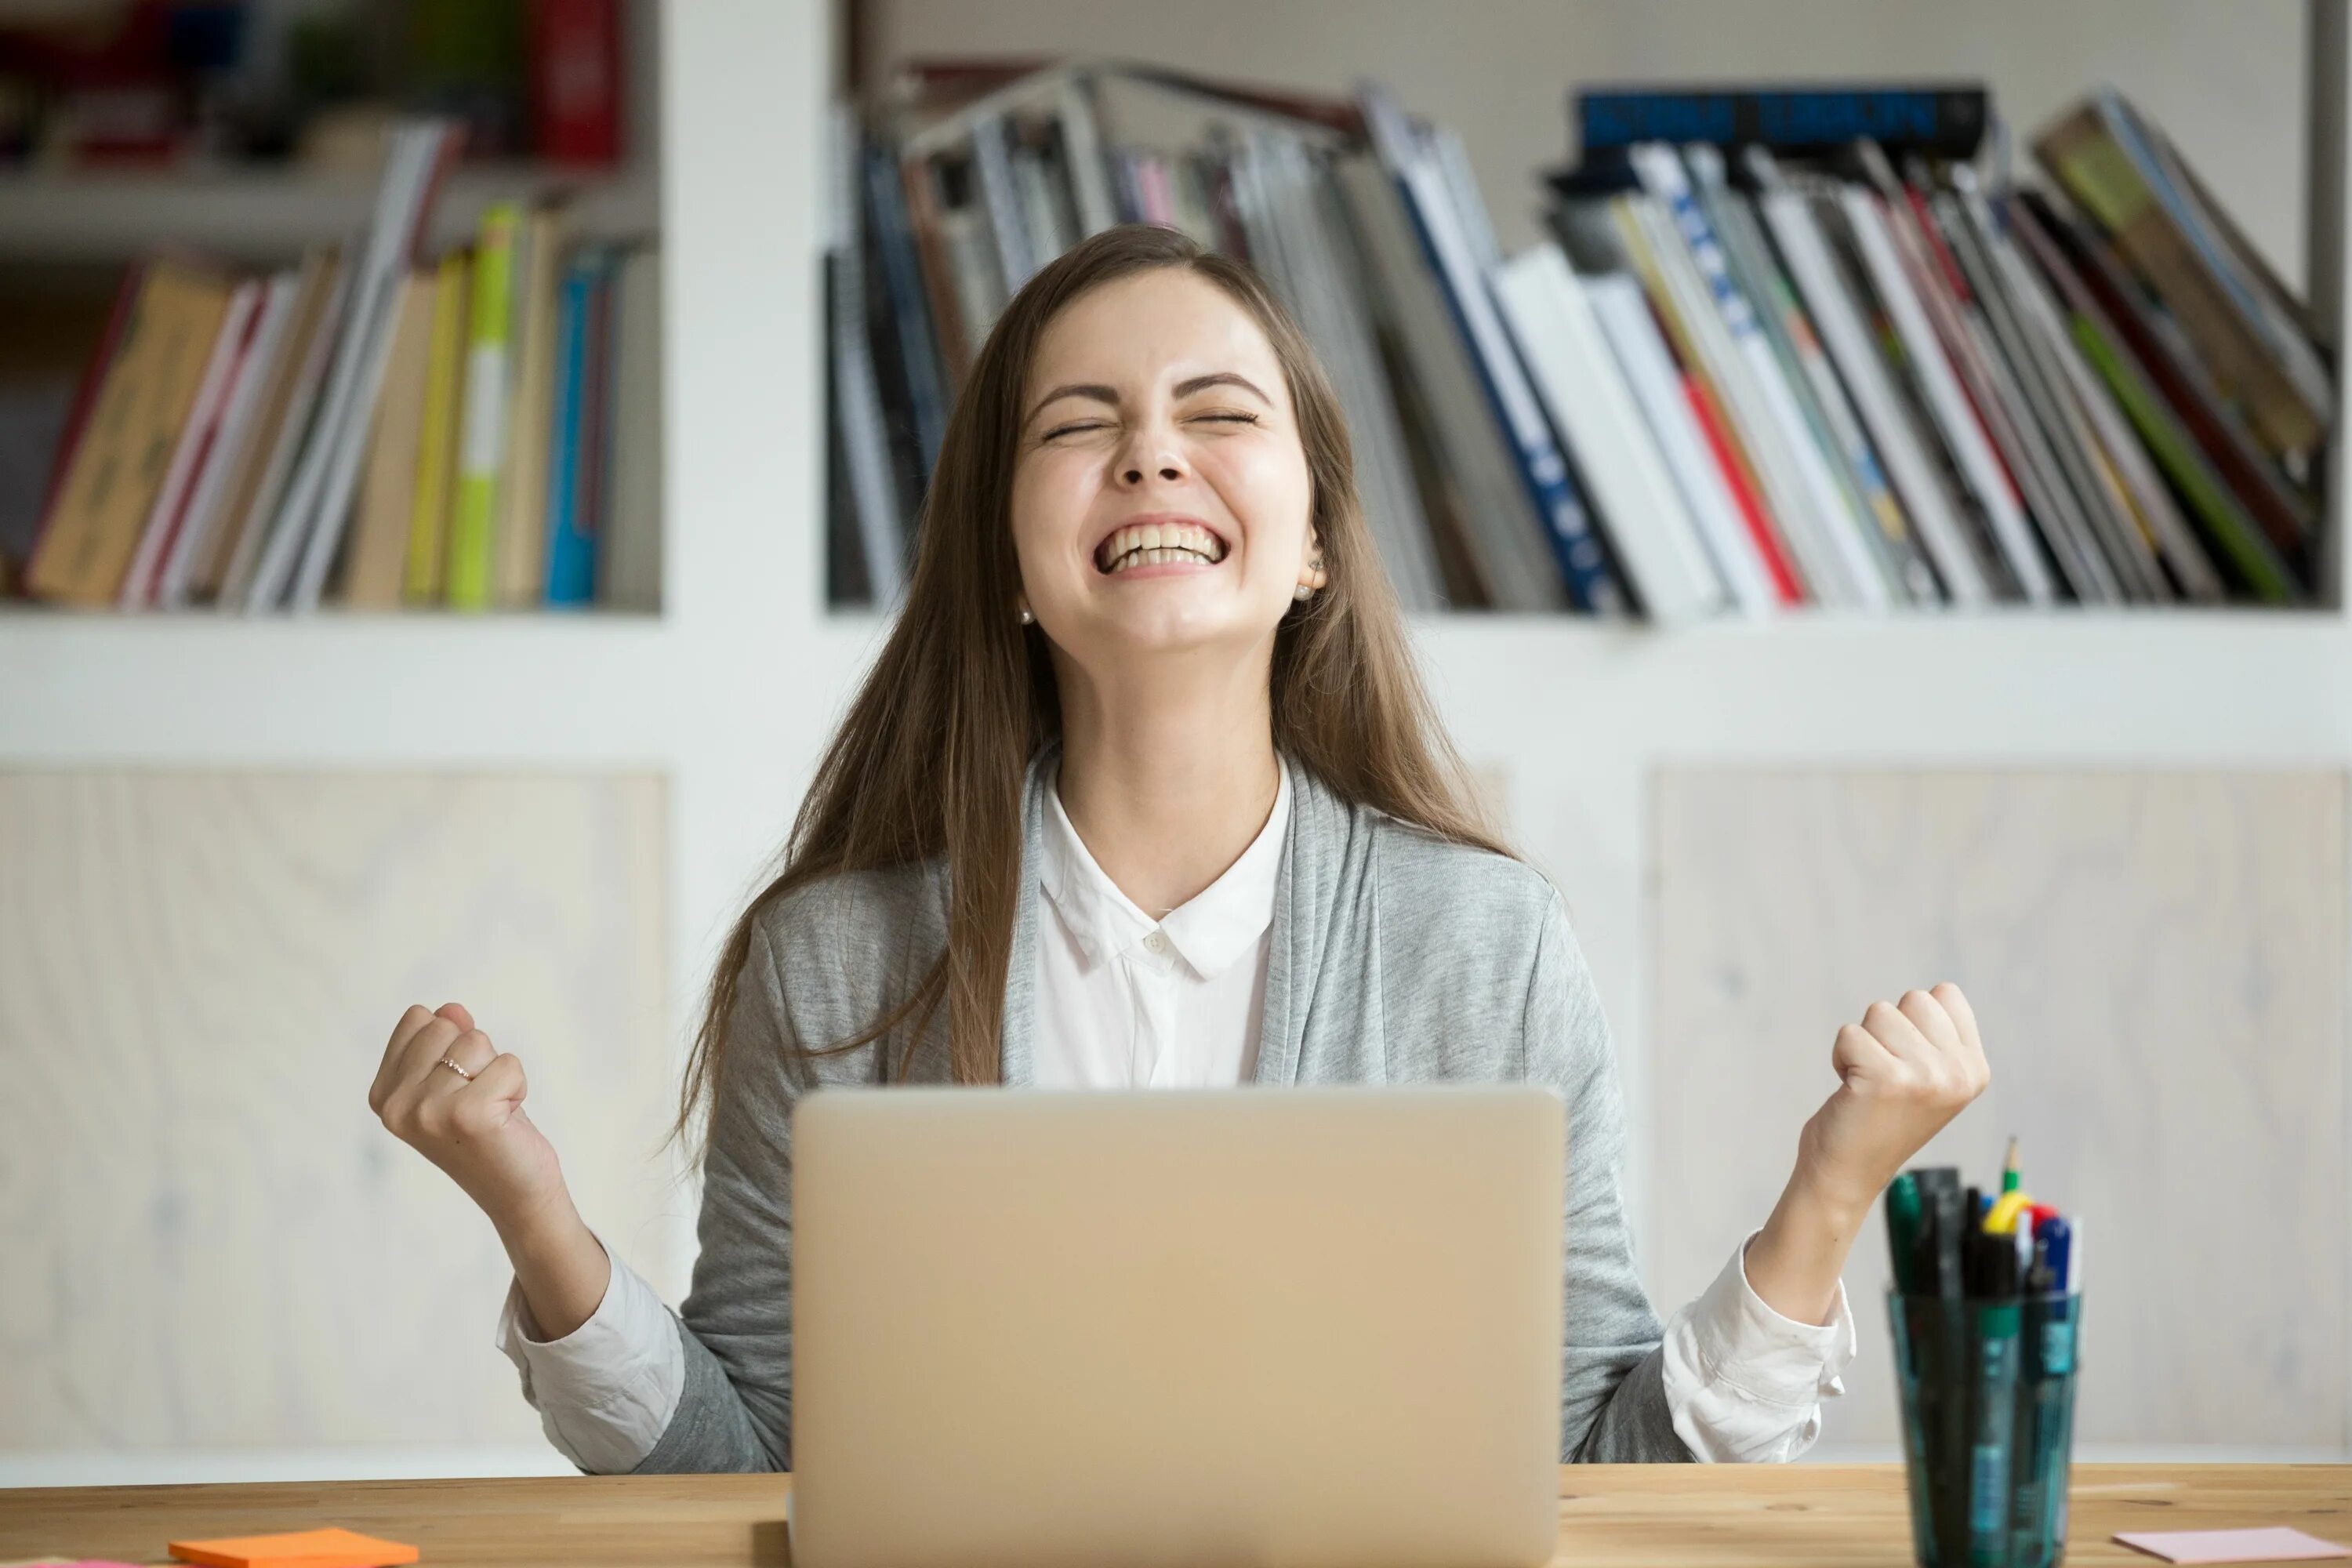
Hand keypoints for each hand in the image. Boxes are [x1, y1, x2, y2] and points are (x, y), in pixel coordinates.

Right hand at [369, 1002, 571, 1240]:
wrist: (515, 1193)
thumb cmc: (488, 1133)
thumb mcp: (458, 1080)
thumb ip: (447, 1041)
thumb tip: (451, 1009)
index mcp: (383, 1094)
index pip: (418, 1018)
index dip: (451, 1043)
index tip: (456, 1085)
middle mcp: (396, 1105)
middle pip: (446, 1025)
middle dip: (476, 1056)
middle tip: (479, 1100)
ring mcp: (427, 1112)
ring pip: (477, 1041)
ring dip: (498, 1072)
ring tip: (492, 1110)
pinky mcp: (467, 1116)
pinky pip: (508, 1063)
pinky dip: (518, 1085)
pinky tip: (506, 1119)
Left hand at [1796, 982, 1991, 1220]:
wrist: (1847, 1175)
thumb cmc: (1880, 1118)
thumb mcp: (1932, 1079)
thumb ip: (1940, 1040)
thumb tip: (1940, 992)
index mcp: (1975, 1069)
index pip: (1945, 994)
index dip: (1913, 1020)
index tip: (1908, 1062)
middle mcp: (1958, 1073)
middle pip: (1913, 999)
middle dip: (1886, 1029)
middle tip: (1884, 1075)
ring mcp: (1926, 1077)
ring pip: (1879, 1012)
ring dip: (1862, 1044)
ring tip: (1869, 1084)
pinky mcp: (1885, 1079)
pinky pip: (1849, 1034)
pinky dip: (1840, 1057)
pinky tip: (1852, 1090)